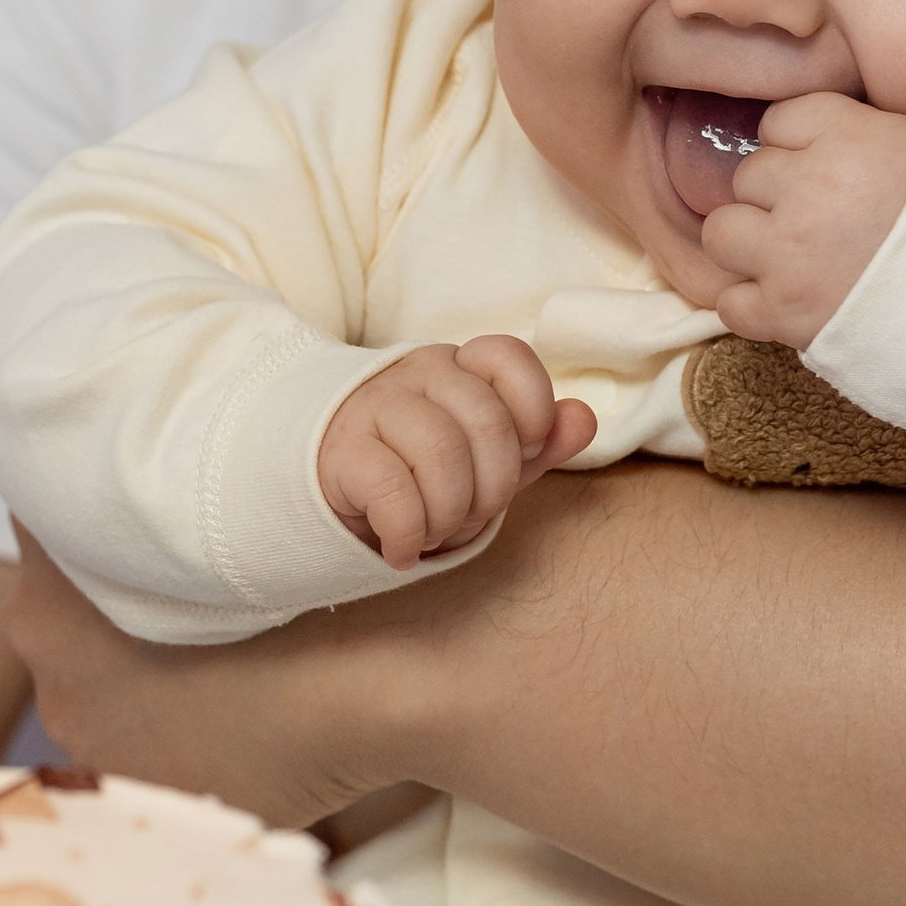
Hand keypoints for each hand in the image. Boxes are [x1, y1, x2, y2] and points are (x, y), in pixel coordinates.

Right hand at [318, 338, 597, 567]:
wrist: (321, 479)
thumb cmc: (416, 466)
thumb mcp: (485, 456)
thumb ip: (538, 441)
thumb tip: (583, 419)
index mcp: (459, 366)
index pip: (509, 357)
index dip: (533, 410)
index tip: (525, 452)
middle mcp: (417, 373)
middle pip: (488, 423)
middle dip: (493, 489)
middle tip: (469, 514)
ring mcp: (374, 406)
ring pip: (442, 454)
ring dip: (449, 515)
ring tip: (434, 531)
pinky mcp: (340, 451)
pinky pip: (395, 493)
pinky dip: (409, 536)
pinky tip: (402, 549)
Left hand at [700, 94, 905, 346]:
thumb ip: (874, 135)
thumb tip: (843, 136)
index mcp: (846, 135)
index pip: (779, 120)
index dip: (797, 146)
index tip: (822, 168)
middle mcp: (806, 186)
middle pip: (748, 177)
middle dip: (775, 197)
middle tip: (816, 220)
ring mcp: (788, 252)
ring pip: (722, 232)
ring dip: (749, 245)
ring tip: (790, 260)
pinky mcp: (784, 312)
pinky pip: (729, 301)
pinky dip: (752, 305)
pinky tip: (787, 303)